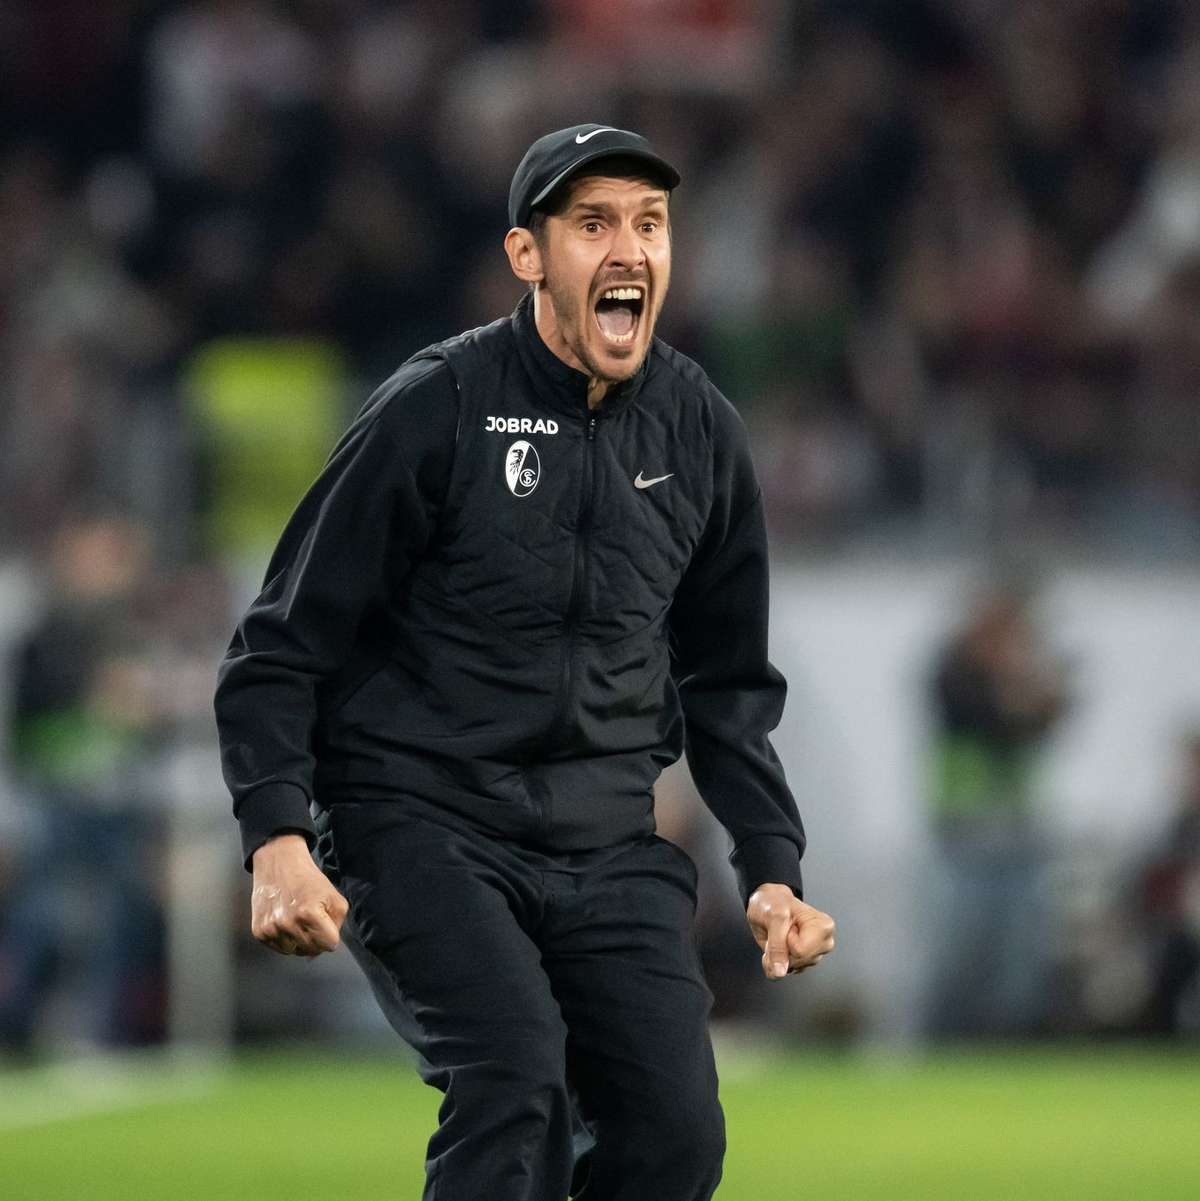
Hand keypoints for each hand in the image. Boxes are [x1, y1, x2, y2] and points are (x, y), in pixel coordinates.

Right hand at [251, 833, 348, 959]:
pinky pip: (278, 949)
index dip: (331, 936)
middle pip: (312, 951)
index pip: (329, 945)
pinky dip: (285, 941)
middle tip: (313, 923)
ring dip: (300, 942)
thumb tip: (325, 949)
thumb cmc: (309, 881)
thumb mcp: (334, 897)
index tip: (326, 925)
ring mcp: (271, 930)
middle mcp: (288, 924)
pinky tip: (286, 923)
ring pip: (294, 952)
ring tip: (298, 922)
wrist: (278, 864)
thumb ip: (337, 924)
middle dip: (317, 940)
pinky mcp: (259, 932)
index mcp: (310, 914)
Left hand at [746, 884, 834, 979]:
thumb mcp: (774, 917)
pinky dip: (773, 962)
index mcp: (823, 927)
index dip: (786, 941)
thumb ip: (777, 946)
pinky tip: (774, 946)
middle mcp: (823, 942)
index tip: (787, 926)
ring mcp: (813, 954)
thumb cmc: (775, 903)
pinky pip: (784, 972)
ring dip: (775, 956)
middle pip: (797, 962)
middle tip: (777, 932)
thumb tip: (779, 972)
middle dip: (780, 951)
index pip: (801, 951)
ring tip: (775, 937)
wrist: (767, 903)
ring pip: (790, 968)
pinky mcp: (802, 962)